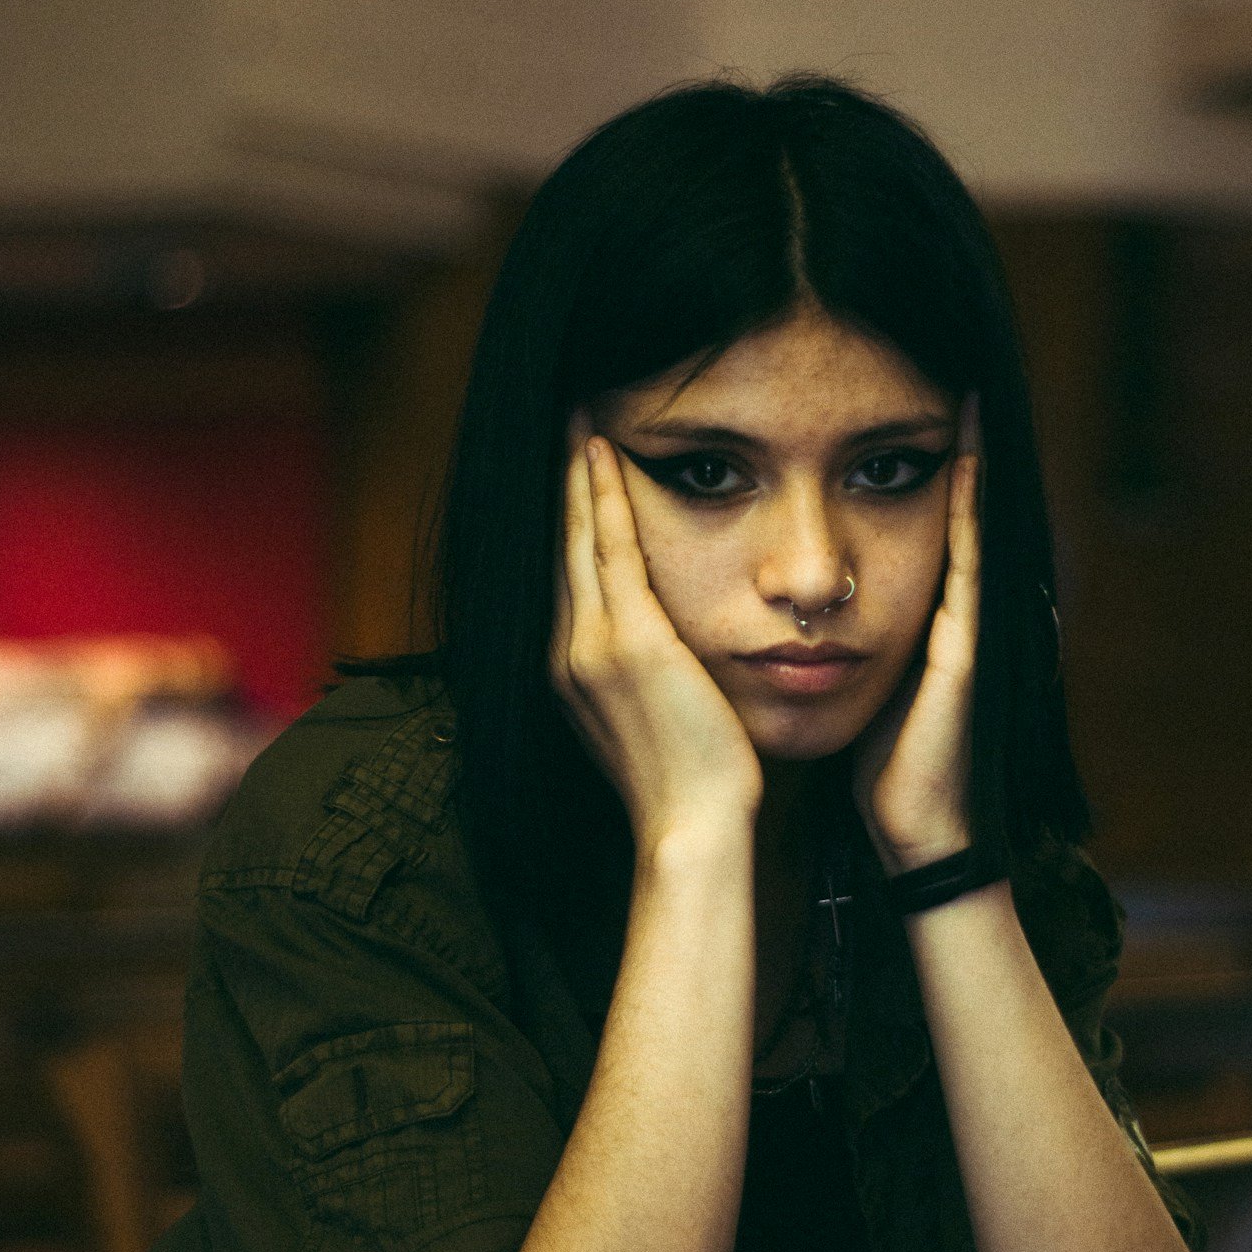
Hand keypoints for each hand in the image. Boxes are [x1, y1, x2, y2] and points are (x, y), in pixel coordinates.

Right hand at [549, 409, 764, 853]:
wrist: (691, 827)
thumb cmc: (689, 783)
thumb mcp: (651, 721)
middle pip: (559, 548)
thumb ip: (643, 679)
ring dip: (577, 477)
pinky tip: (605, 456)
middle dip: (561, 486)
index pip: (566, 578)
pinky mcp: (629, 642)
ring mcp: (592, 646)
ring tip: (579, 424)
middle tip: (564, 425)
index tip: (570, 478)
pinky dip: (604, 498)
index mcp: (571, 672)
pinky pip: (611, 551)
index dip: (565, 523)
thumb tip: (660, 656)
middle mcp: (567, 653)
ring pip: (577, 539)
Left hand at [850, 391, 981, 875]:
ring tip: (965, 396)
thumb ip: (829, 641)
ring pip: (963, 527)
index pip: (901, 525)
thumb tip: (783, 609)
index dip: (889, 469)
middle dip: (944, 452)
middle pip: (941, 514)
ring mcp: (960, 625)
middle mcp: (941, 611)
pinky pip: (970, 566)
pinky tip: (969, 465)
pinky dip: (972, 514)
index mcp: (905, 615)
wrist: (912, 829)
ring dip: (968, 463)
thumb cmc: (878, 764)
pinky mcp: (965, 647)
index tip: (878, 409)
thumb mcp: (846, 684)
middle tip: (939, 379)